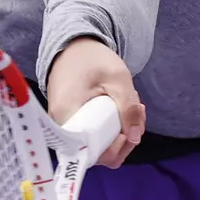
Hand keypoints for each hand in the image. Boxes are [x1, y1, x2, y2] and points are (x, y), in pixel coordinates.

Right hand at [45, 36, 145, 167]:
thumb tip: (135, 138)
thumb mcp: (118, 78)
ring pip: (100, 144)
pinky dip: (113, 124)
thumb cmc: (92, 58)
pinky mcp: (74, 124)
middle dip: (124, 135)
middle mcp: (62, 127)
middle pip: (98, 151)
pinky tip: (122, 106)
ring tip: (132, 103)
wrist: (75, 47)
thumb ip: (129, 108)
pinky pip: (96, 134)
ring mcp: (67, 127)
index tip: (129, 128)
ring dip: (122, 128)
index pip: (90, 152)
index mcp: (67, 116)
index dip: (115, 147)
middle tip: (138, 110)